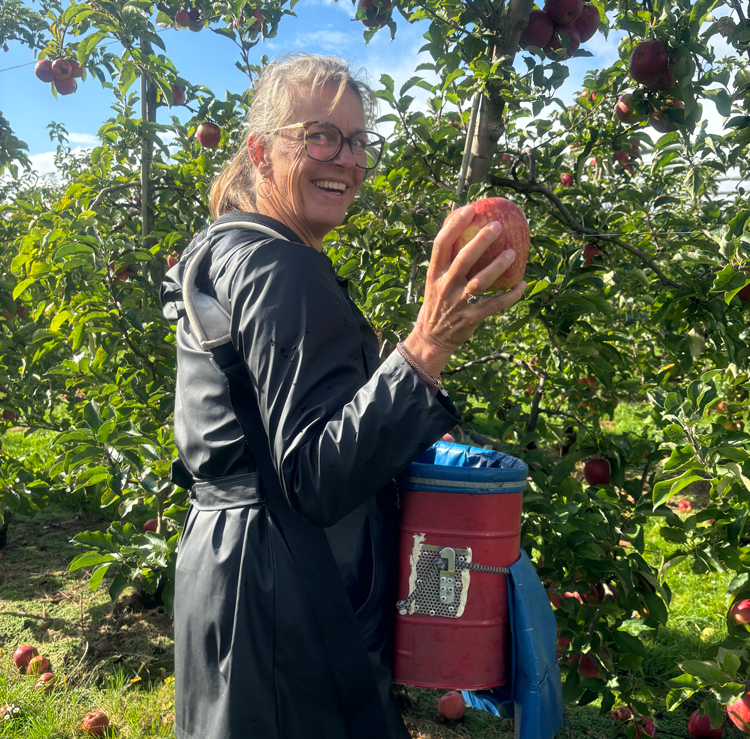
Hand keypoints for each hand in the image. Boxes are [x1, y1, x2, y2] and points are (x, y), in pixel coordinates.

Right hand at [404, 203, 525, 375]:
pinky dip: (509, 296)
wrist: (430, 338)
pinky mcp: (470, 318)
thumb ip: (446, 259)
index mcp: (435, 273)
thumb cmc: (437, 303)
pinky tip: (522, 286)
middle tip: (497, 226)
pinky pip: (493, 306)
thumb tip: (459, 228)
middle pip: (463, 259)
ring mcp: (458, 303)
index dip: (454, 225)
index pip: (441, 244)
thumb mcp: (434, 280)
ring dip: (497, 267)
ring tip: (513, 254)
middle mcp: (445, 286)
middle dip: (480, 240)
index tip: (469, 209)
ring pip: (480, 282)